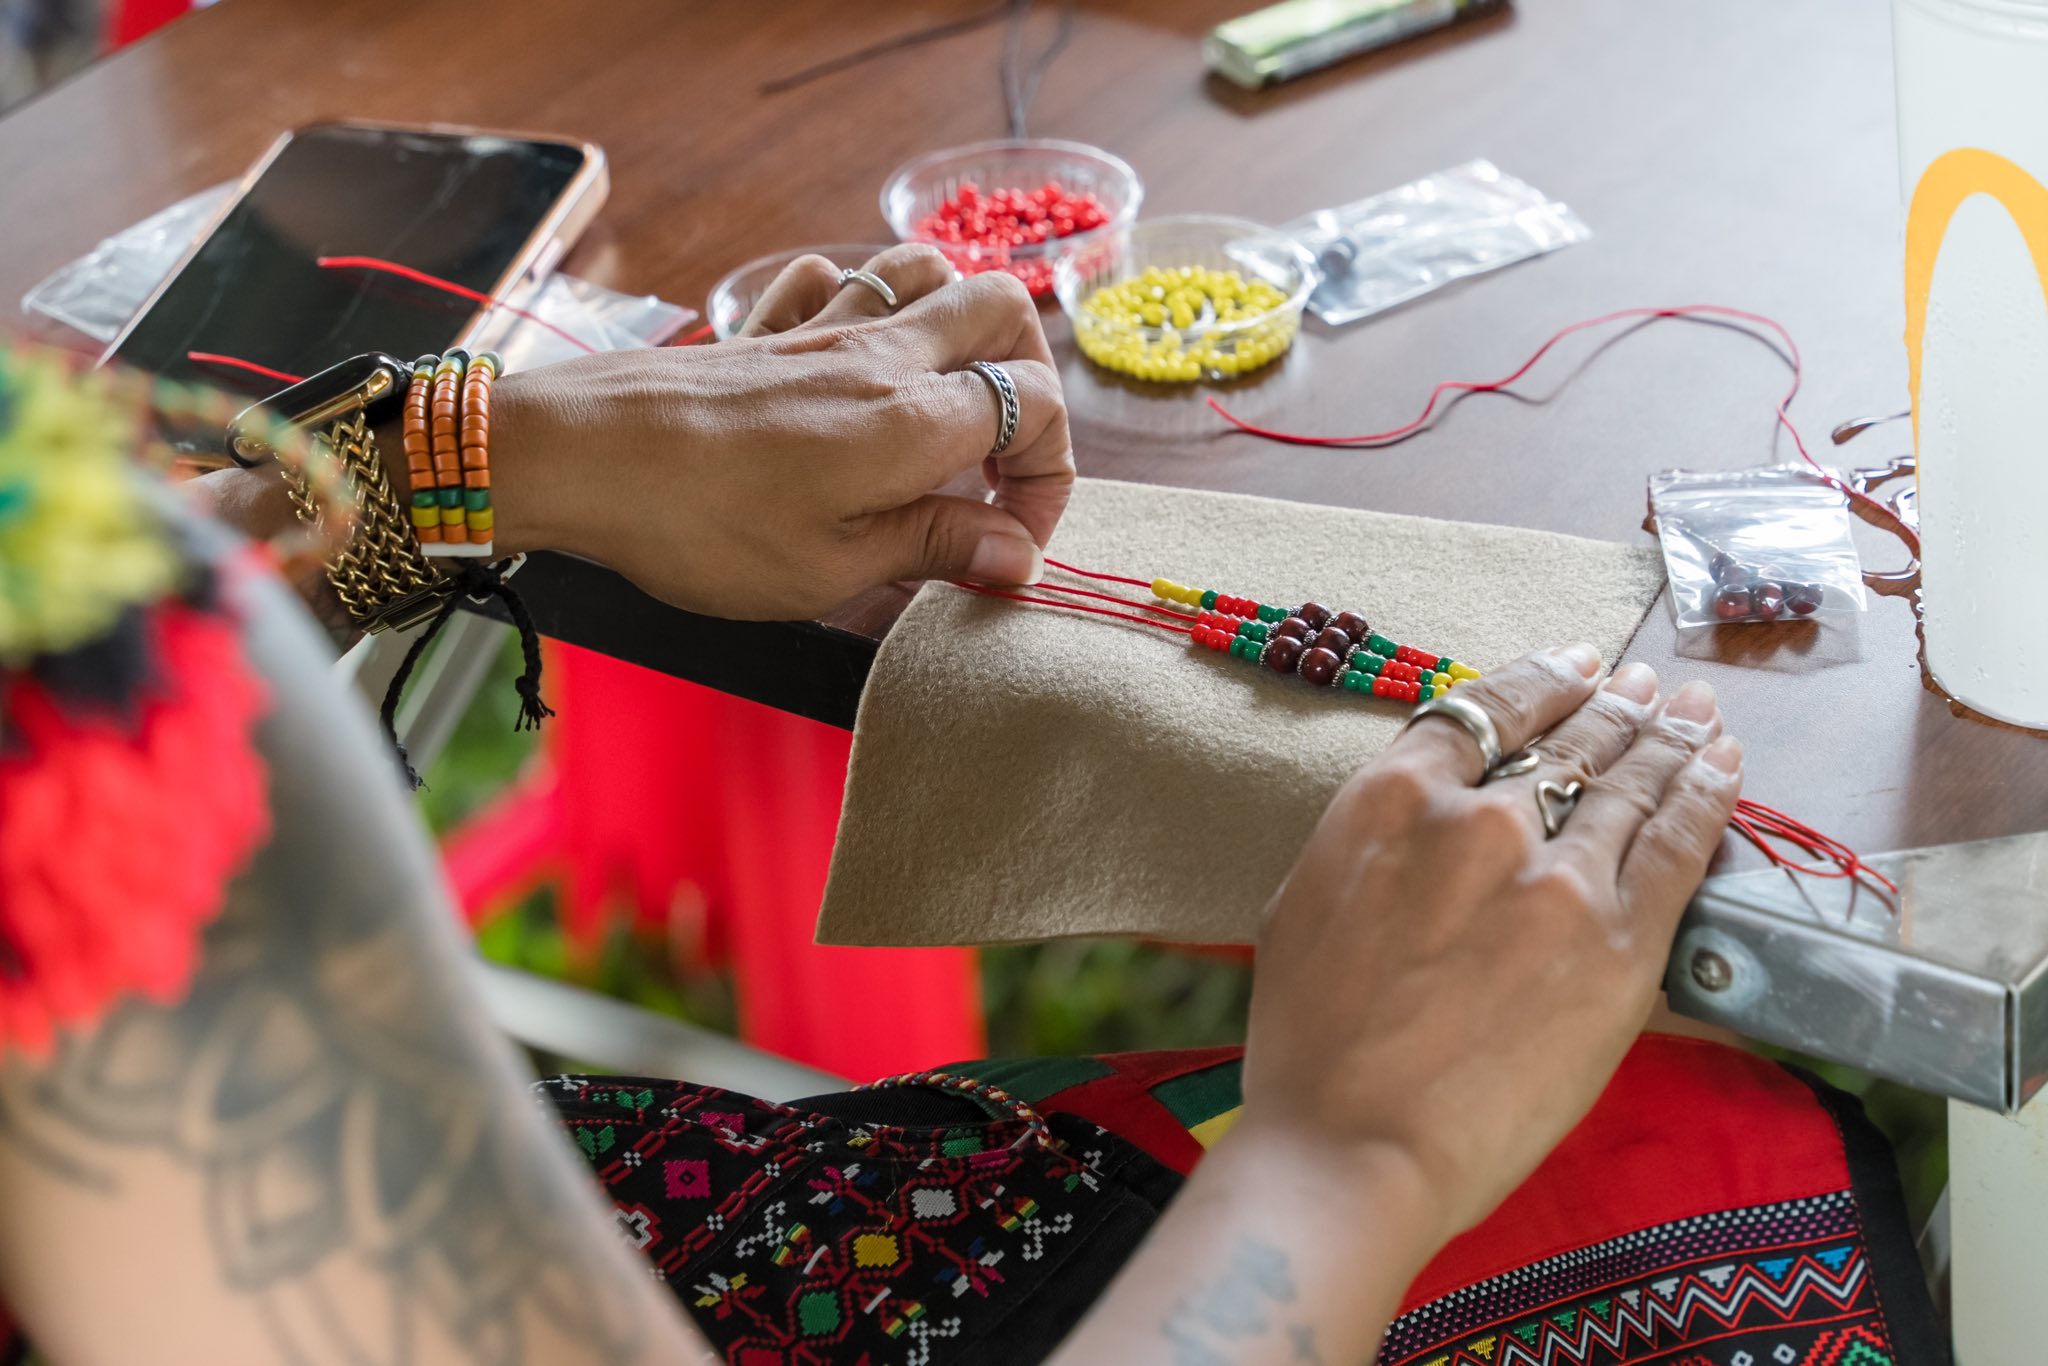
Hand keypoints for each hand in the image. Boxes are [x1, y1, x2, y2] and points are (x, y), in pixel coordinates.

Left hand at [490, 244, 1073, 619]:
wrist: (581, 457)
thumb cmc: (703, 527)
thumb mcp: (833, 570)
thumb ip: (936, 547)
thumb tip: (1019, 555)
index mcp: (914, 419)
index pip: (1038, 408)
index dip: (1050, 478)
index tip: (1014, 541)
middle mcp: (881, 354)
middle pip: (1002, 309)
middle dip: (1029, 374)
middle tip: (1000, 456)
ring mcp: (819, 329)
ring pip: (925, 271)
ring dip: (956, 321)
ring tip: (943, 396)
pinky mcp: (762, 329)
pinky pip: (830, 278)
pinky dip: (857, 302)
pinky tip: (844, 355)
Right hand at [1238, 646, 1742, 1242]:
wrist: (1355, 1146)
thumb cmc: (1310, 1044)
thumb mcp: (1305, 903)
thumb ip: (1377, 843)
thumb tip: (1430, 819)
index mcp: (1391, 800)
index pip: (1484, 708)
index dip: (1542, 679)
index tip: (1578, 666)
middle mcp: (1478, 816)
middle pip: (1569, 738)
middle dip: (1616, 706)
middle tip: (1645, 686)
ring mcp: (1557, 875)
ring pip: (1632, 780)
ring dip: (1669, 735)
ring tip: (1693, 709)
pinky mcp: (1619, 941)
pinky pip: (1679, 841)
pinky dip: (1707, 791)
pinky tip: (1723, 762)